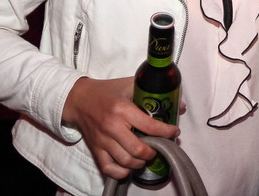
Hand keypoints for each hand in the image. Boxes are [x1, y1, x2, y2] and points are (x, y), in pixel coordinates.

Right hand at [62, 77, 178, 179]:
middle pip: (137, 150)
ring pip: (125, 162)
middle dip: (153, 152)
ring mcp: (102, 140)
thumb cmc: (107, 91)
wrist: (79, 99)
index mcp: (122, 109)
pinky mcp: (95, 149)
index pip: (149, 126)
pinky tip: (130, 166)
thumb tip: (179, 105)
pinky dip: (122, 172)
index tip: (174, 132)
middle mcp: (112, 126)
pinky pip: (108, 169)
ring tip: (146, 156)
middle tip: (159, 147)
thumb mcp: (129, 85)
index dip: (166, 131)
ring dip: (140, 163)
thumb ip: (152, 93)